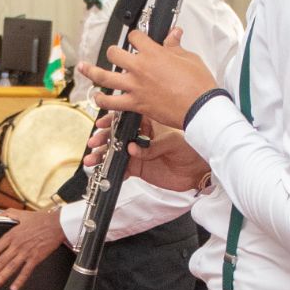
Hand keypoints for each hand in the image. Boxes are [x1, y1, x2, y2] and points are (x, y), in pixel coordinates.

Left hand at [0, 207, 67, 289]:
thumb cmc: (42, 219)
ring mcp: (26, 252)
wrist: (57, 224)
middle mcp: (17, 245)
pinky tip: (14, 287)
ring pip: (11, 267)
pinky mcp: (36, 258)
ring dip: (1, 277)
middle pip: (0, 260)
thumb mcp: (22, 214)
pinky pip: (26, 271)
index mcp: (11, 235)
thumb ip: (8, 214)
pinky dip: (20, 280)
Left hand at [82, 27, 214, 130]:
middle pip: (114, 53)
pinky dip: (102, 101)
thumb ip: (175, 46)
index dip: (135, 36)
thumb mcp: (188, 58)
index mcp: (153, 52)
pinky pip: (112, 103)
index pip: (135, 37)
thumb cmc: (198, 84)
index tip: (137, 39)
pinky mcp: (136, 104)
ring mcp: (135, 86)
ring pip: (105, 77)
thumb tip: (174, 34)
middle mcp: (140, 68)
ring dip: (93, 72)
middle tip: (115, 55)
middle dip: (114, 52)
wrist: (199, 107)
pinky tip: (97, 98)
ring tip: (84, 68)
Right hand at [85, 114, 208, 192]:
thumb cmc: (190, 149)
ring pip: (115, 152)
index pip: (126, 119)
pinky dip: (110, 170)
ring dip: (102, 155)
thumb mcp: (171, 142)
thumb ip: (151, 146)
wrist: (198, 170)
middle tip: (95, 142)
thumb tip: (132, 149)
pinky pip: (121, 168)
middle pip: (116, 135)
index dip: (112, 121)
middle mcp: (140, 136)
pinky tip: (102, 171)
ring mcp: (137, 152)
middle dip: (102, 138)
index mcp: (148, 123)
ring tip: (92, 159)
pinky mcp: (138, 168)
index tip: (101, 124)